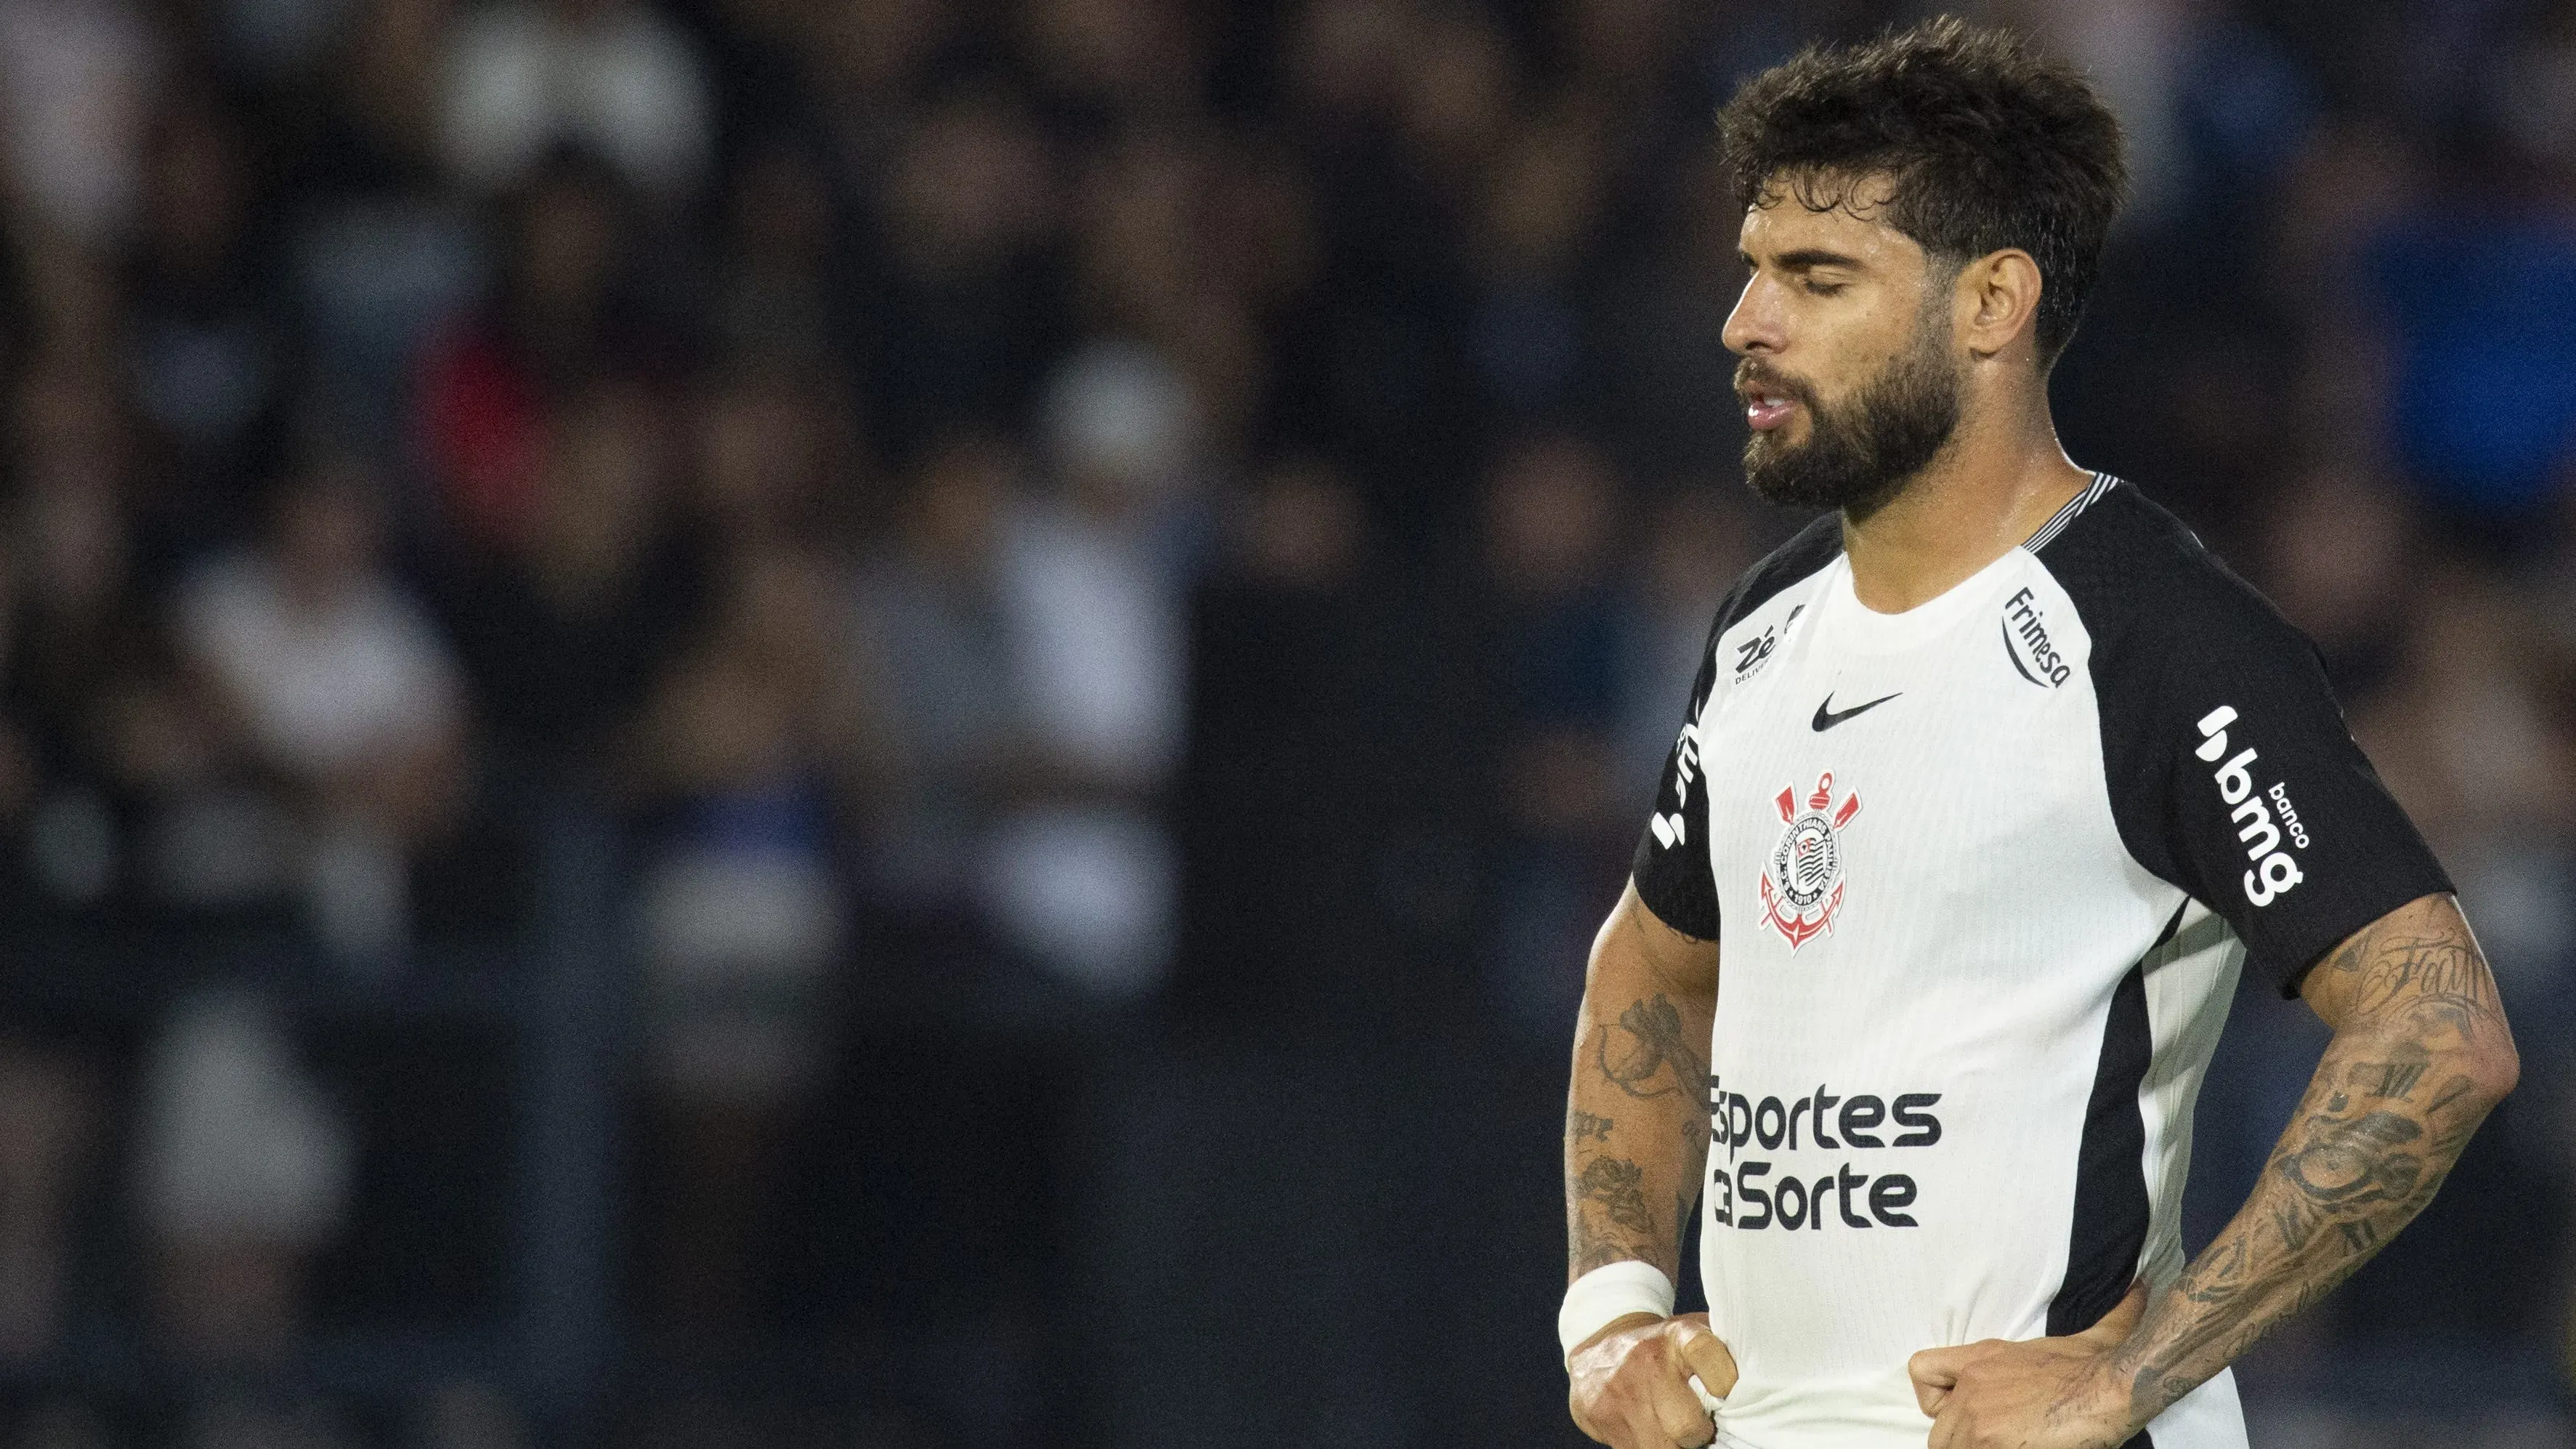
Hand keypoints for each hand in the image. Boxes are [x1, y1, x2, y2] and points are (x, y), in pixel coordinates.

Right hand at [1569, 1312, 1739, 1448]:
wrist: (1599, 1341)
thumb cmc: (1663, 1346)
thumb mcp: (1694, 1332)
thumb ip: (1724, 1352)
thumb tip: (1765, 1382)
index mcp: (1679, 1336)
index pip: (1707, 1354)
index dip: (1724, 1382)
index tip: (1727, 1395)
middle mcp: (1648, 1361)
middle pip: (1687, 1426)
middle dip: (1697, 1435)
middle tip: (1699, 1428)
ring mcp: (1620, 1390)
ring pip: (1661, 1448)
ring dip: (1673, 1446)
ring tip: (1675, 1431)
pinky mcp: (1599, 1414)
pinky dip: (1649, 1447)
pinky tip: (1651, 1432)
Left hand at [1906, 1281, 2145, 1448]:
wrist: (2112, 1386)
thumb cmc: (2101, 1365)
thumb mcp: (2090, 1337)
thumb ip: (2108, 1317)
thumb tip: (2139, 1290)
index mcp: (1983, 1359)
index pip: (1921, 1371)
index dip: (1934, 1399)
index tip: (1955, 1411)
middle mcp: (1972, 1387)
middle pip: (1938, 1431)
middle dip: (1960, 1442)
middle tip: (1992, 1442)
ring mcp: (1977, 1417)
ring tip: (2006, 1447)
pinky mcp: (1990, 1442)